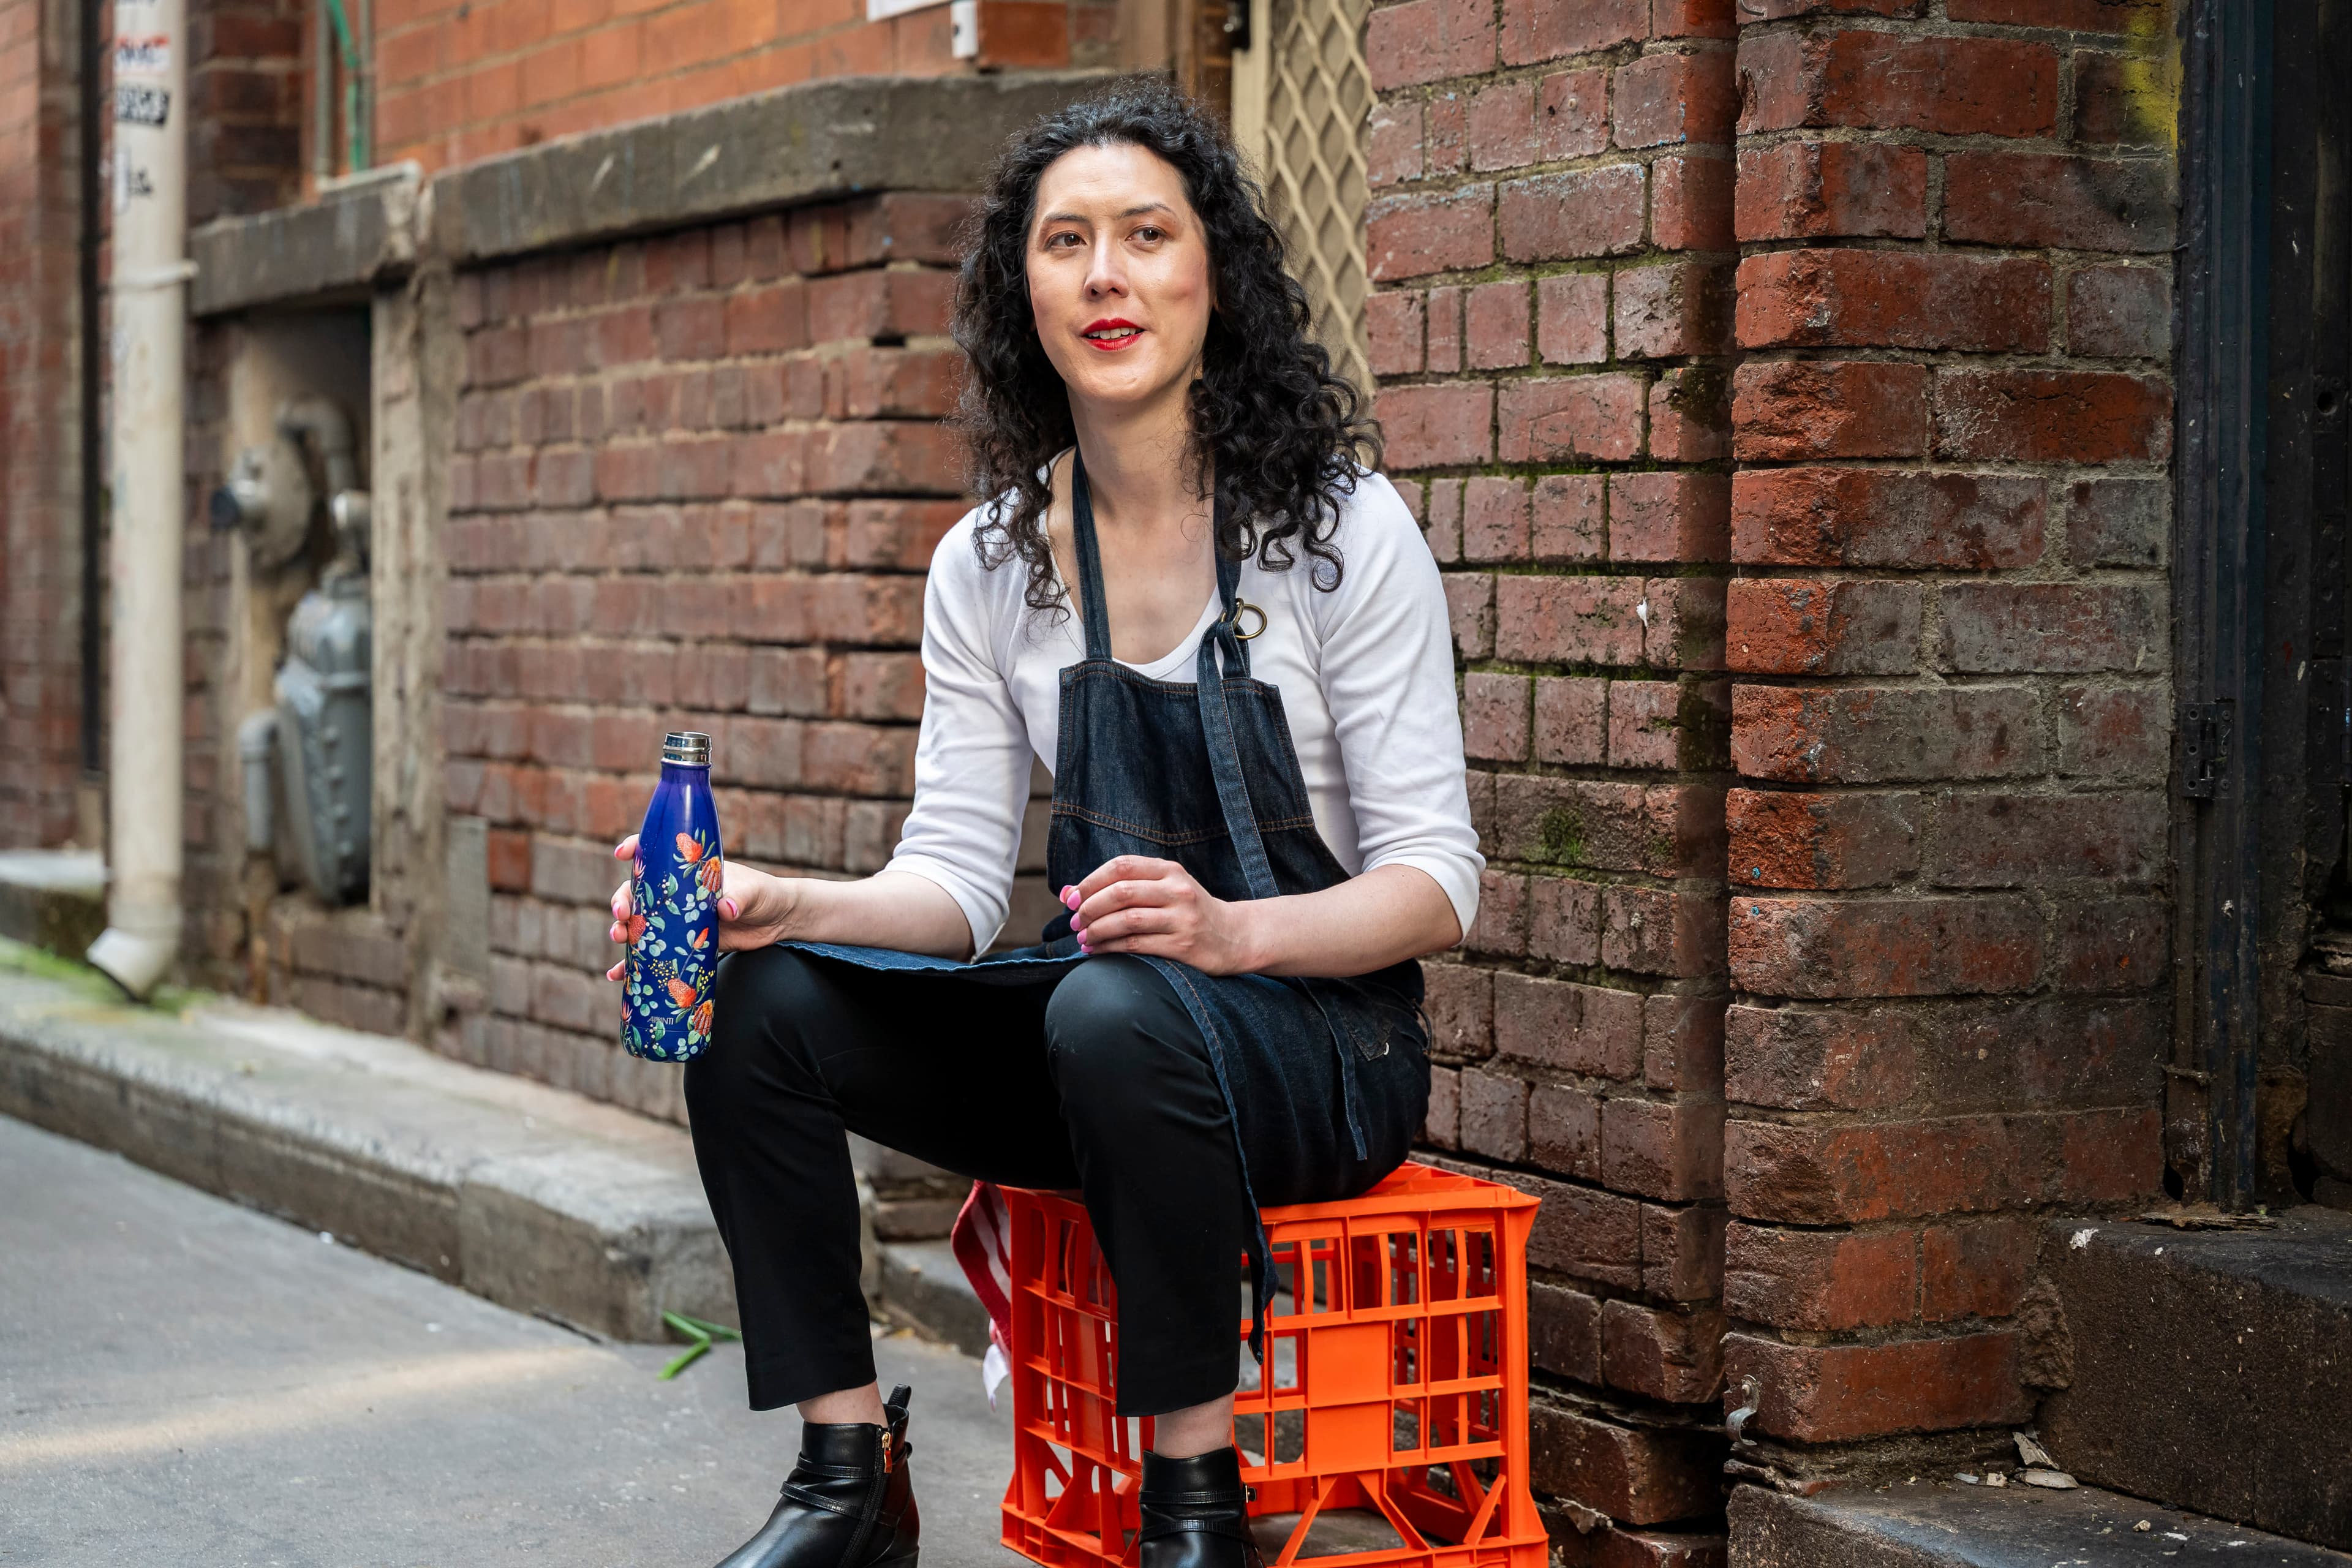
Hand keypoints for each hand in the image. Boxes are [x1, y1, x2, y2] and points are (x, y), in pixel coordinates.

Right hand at [603, 834, 797, 980]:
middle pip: (640, 892)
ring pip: (641, 922)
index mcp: (691, 871)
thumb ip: (739, 898)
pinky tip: (619, 975)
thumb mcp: (753, 893)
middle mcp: (679, 893)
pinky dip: (634, 964)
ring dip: (624, 930)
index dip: (637, 849)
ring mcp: (679, 918)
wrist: (779, 922)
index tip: (622, 854)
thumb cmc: (765, 895)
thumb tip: (726, 909)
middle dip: (623, 901)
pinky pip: (654, 953)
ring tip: (618, 937)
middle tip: (622, 914)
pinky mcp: (684, 943)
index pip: (658, 854)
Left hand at [1064, 856, 1261, 975]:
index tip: (1072, 898)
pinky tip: (1097, 951)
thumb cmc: (1188, 911)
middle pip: (1121, 892)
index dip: (1091, 881)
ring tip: (1083, 938)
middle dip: (1090, 907)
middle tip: (1075, 922)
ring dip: (1097, 930)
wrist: (1234, 936)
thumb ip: (1123, 887)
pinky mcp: (1183, 946)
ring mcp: (1182, 918)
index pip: (1122, 866)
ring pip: (1127, 919)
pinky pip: (1137, 944)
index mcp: (1170, 871)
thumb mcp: (1164, 888)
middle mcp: (1177, 890)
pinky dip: (1110, 948)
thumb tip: (1067, 892)